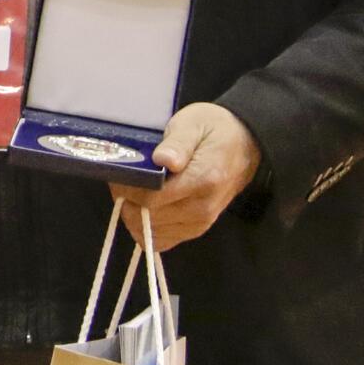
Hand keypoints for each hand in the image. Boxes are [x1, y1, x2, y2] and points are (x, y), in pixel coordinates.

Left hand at [123, 102, 262, 248]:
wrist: (244, 143)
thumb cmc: (214, 130)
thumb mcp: (194, 124)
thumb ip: (177, 143)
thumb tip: (162, 160)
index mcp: (203, 181)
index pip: (151, 200)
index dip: (128, 189)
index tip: (120, 174)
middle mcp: (203, 208)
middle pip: (148, 219)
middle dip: (127, 201)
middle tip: (123, 180)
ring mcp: (201, 222)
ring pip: (151, 233)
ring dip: (134, 214)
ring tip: (133, 190)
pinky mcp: (196, 229)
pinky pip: (161, 241)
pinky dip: (146, 228)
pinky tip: (143, 207)